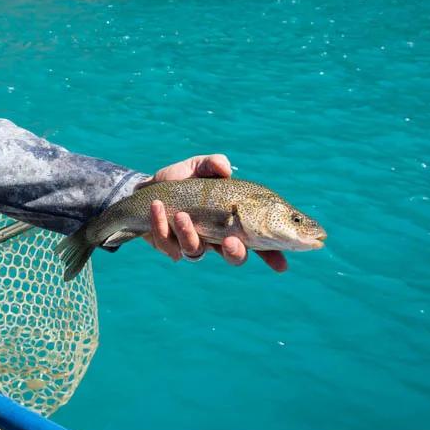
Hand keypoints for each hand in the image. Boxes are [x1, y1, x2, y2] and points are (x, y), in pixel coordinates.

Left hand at [139, 154, 287, 271]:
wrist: (148, 187)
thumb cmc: (182, 180)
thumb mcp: (198, 166)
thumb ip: (212, 164)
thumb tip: (226, 169)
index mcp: (231, 222)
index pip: (258, 242)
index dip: (271, 255)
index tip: (282, 265)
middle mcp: (214, 238)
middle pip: (233, 257)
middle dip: (235, 254)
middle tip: (230, 242)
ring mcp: (190, 243)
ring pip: (195, 252)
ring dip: (189, 234)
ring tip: (181, 215)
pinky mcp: (166, 244)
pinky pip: (166, 243)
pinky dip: (161, 224)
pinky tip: (157, 207)